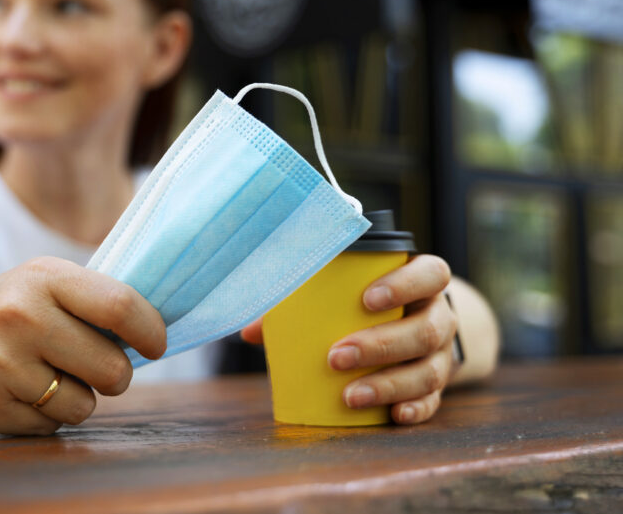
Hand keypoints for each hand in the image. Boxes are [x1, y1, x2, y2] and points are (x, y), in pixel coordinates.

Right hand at [0, 257, 165, 435]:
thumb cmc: (6, 310)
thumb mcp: (42, 282)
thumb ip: (93, 299)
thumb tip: (156, 331)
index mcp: (41, 278)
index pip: (119, 306)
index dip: (150, 331)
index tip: (155, 344)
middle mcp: (18, 318)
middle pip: (111, 368)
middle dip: (115, 374)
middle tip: (97, 365)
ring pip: (83, 406)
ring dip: (76, 397)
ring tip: (47, 376)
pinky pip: (49, 427)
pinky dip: (44, 416)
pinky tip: (20, 392)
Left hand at [241, 254, 456, 424]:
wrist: (416, 326)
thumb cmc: (366, 305)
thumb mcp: (343, 294)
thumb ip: (299, 302)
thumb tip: (247, 331)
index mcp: (421, 283)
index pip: (430, 274)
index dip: (404, 284)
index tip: (367, 299)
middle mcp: (439, 317)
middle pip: (425, 330)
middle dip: (381, 345)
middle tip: (336, 356)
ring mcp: (442, 355)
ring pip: (429, 370)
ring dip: (389, 384)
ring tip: (350, 395)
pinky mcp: (439, 387)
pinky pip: (434, 401)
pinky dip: (415, 409)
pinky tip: (394, 415)